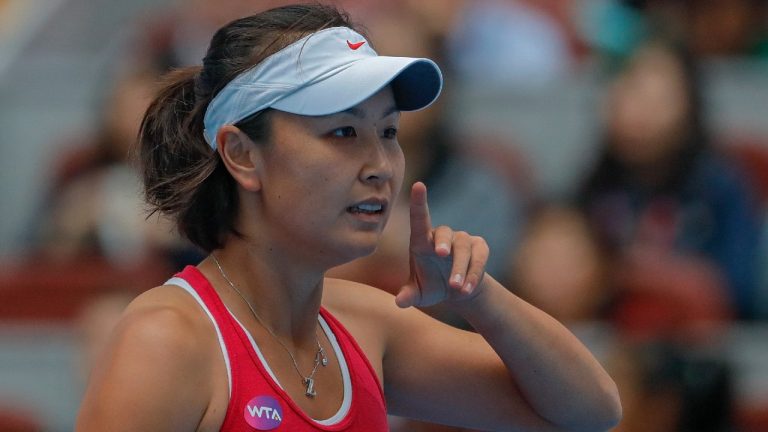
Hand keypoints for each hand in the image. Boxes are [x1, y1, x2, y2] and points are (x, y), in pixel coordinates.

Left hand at [395, 182, 489, 307]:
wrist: (457, 291)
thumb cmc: (431, 286)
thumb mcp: (419, 294)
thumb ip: (408, 296)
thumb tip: (399, 302)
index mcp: (422, 241)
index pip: (419, 218)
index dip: (418, 201)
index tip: (418, 184)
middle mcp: (442, 236)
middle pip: (444, 233)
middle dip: (443, 242)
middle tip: (440, 254)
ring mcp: (462, 240)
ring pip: (463, 248)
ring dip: (460, 268)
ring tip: (456, 288)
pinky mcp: (480, 248)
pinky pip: (479, 257)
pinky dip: (473, 274)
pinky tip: (467, 289)